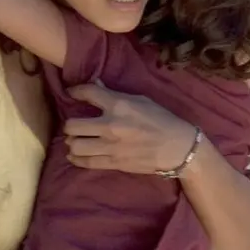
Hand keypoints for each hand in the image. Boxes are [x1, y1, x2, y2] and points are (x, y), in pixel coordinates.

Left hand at [62, 83, 196, 173]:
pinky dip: (76, 158)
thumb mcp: (142, 100)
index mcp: (119, 105)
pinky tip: (75, 155)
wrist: (178, 148)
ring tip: (77, 140)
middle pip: (72, 125)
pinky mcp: (114, 163)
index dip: (75, 91)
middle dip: (70, 124)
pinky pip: (85, 162)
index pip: (87, 93)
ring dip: (73, 142)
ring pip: (75, 145)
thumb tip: (96, 85)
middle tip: (76, 125)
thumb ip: (116, 95)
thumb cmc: (163, 120)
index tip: (72, 92)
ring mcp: (111, 146)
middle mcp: (111, 125)